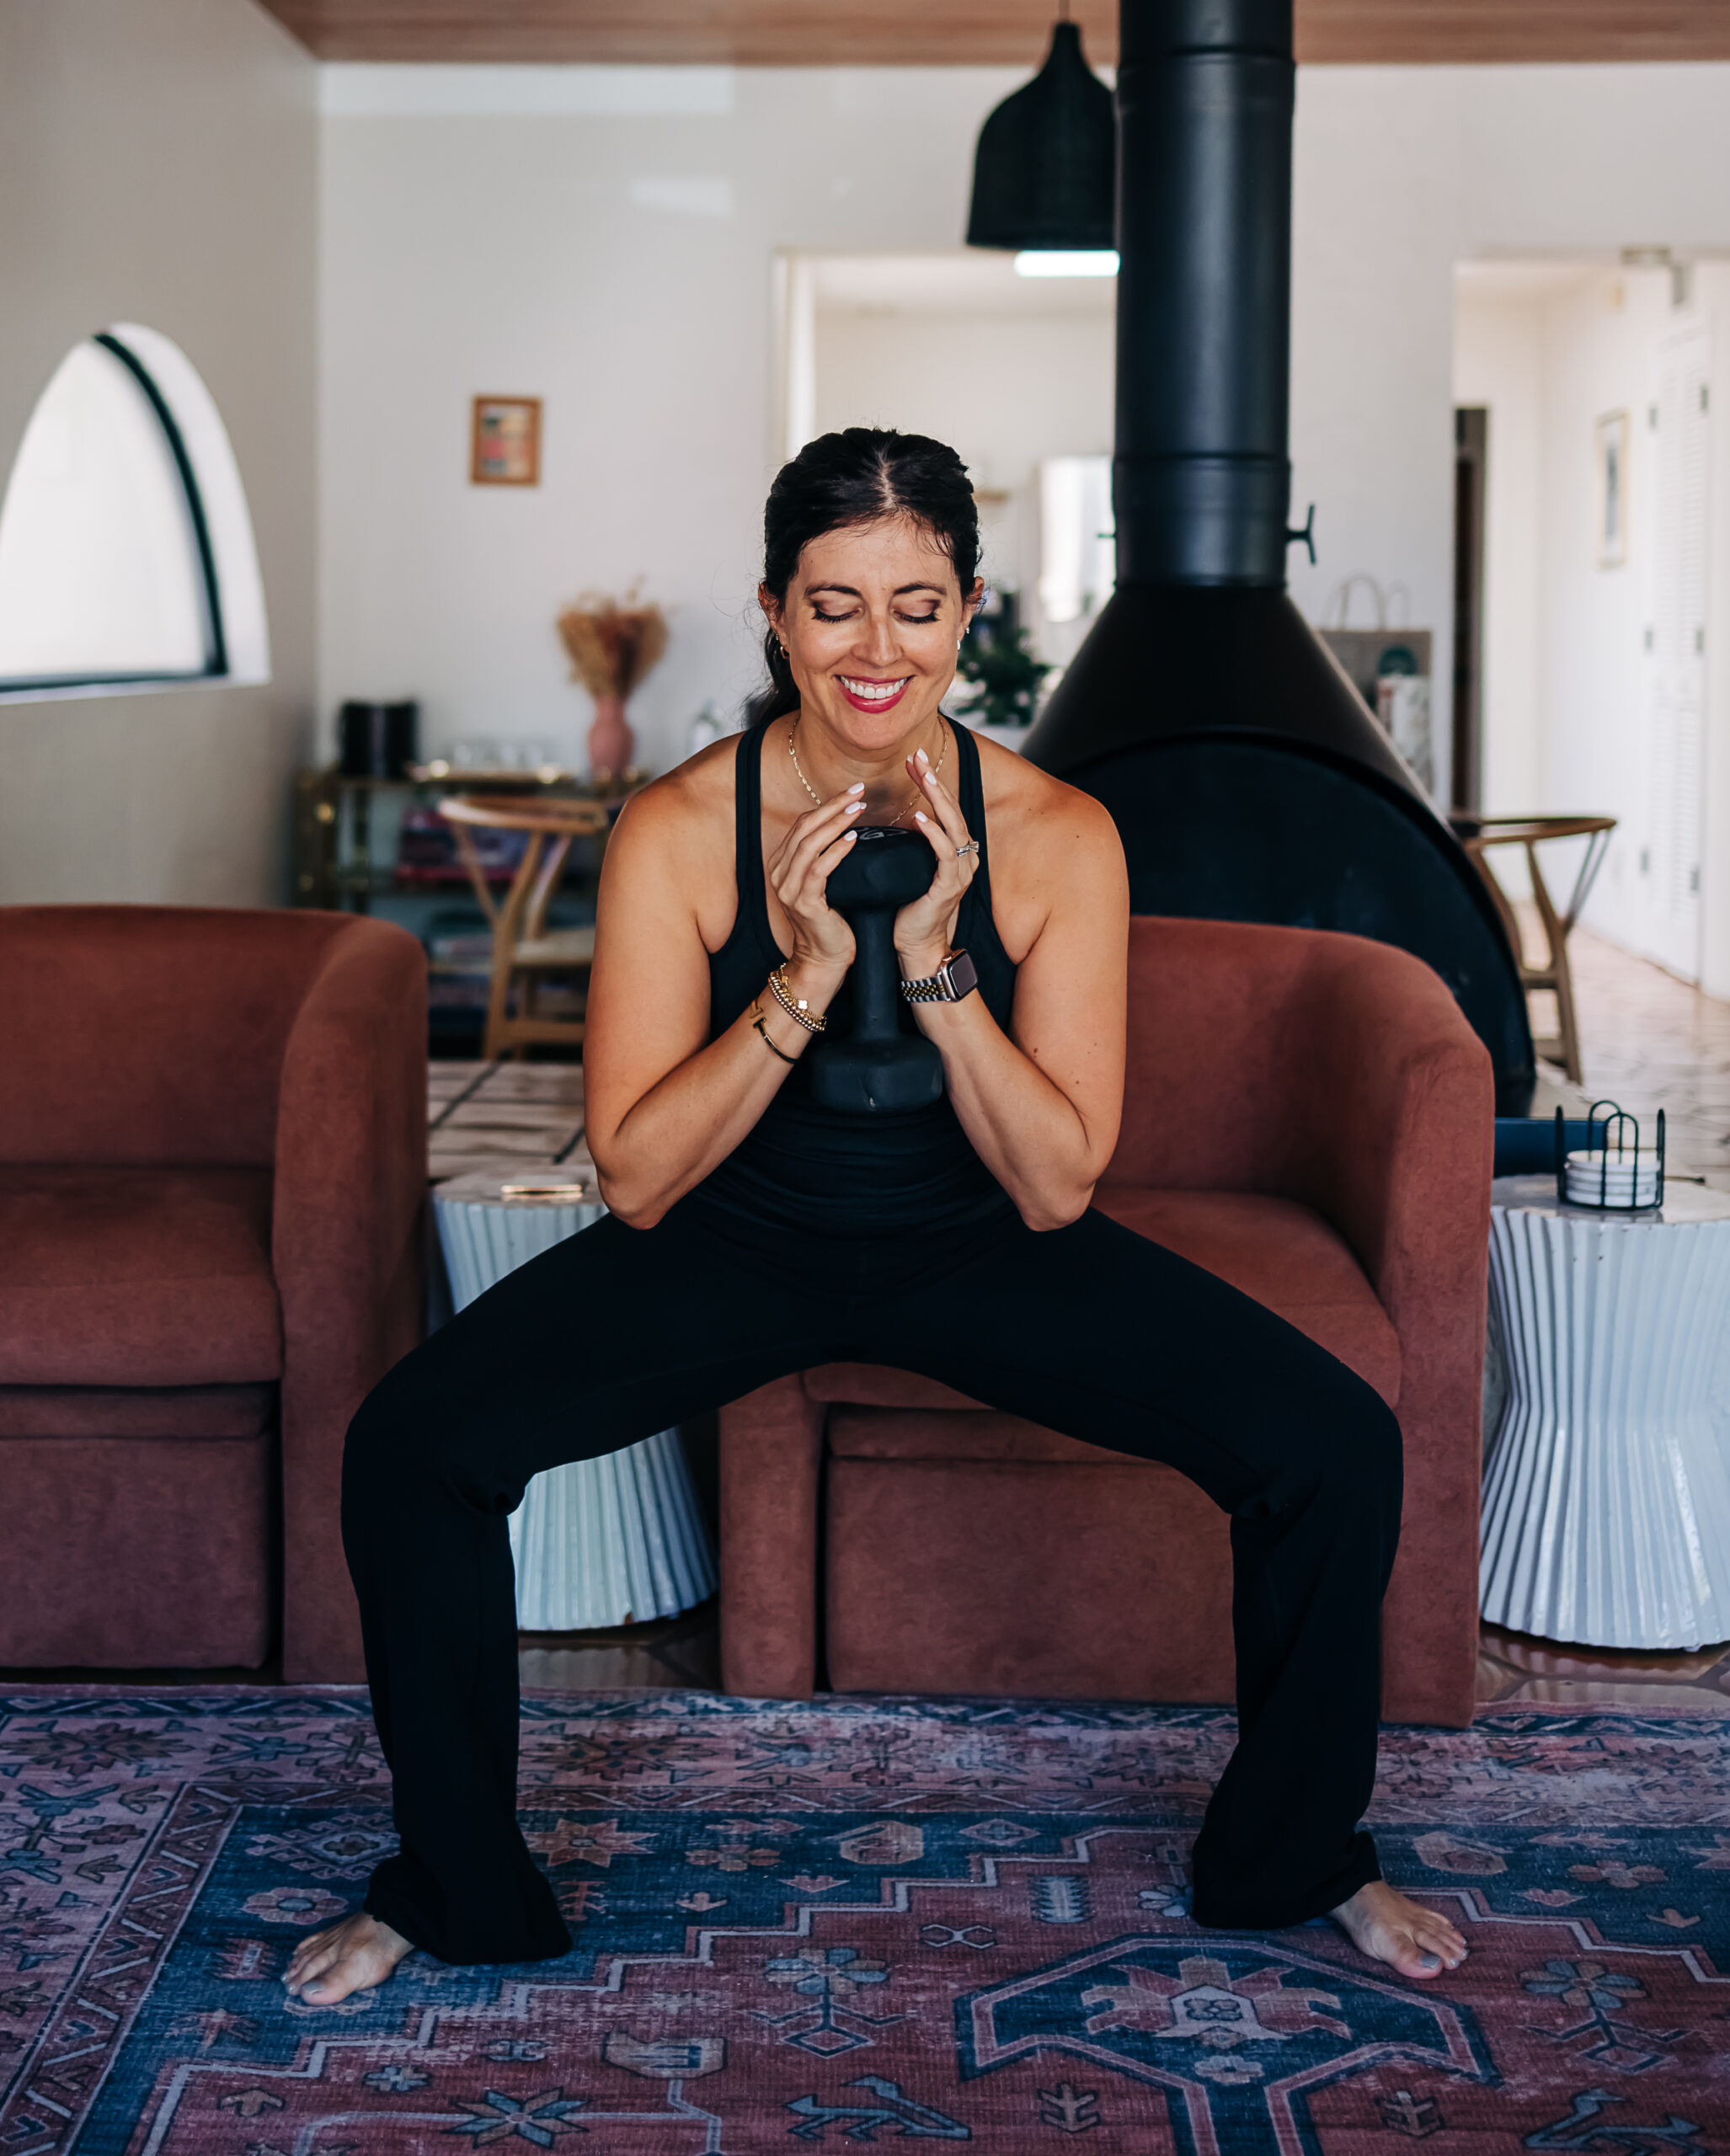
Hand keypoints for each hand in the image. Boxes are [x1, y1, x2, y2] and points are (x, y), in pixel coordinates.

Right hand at [767, 783, 864, 983]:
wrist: (823, 961)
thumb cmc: (830, 922)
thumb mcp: (824, 884)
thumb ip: (825, 858)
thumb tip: (848, 827)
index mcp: (782, 866)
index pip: (802, 825)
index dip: (827, 805)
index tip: (852, 792)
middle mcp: (780, 874)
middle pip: (805, 828)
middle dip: (833, 806)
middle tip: (858, 791)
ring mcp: (789, 889)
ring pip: (810, 844)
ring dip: (836, 823)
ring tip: (859, 809)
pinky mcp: (804, 903)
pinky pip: (820, 869)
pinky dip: (837, 851)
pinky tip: (853, 838)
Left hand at [894, 737, 975, 975]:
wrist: (915, 946)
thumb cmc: (908, 908)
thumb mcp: (908, 867)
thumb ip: (911, 843)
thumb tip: (899, 816)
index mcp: (954, 849)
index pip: (943, 807)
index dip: (930, 781)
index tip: (912, 760)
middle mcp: (964, 856)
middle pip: (952, 809)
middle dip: (934, 780)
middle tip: (918, 755)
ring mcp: (961, 871)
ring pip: (954, 825)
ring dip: (937, 798)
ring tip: (923, 776)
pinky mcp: (950, 886)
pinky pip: (946, 853)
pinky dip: (933, 833)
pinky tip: (919, 817)